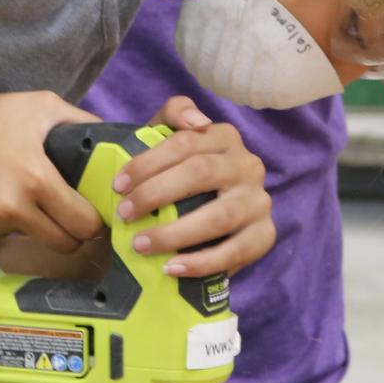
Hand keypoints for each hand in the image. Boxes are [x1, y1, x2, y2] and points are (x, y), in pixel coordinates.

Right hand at [0, 89, 102, 252]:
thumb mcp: (38, 105)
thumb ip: (81, 121)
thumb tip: (113, 140)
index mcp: (36, 180)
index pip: (84, 224)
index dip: (93, 221)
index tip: (91, 213)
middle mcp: (13, 210)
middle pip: (64, 245)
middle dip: (70, 232)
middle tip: (65, 214)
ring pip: (30, 242)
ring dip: (32, 227)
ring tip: (16, 195)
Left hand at [111, 96, 273, 277]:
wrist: (209, 216)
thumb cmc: (181, 174)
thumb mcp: (172, 139)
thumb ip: (174, 115)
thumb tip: (195, 120)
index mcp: (225, 137)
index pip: (185, 141)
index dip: (148, 162)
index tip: (118, 185)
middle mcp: (248, 165)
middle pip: (200, 173)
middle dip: (155, 194)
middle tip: (123, 214)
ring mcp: (259, 201)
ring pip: (218, 216)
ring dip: (174, 233)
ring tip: (140, 245)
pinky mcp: (265, 235)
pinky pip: (235, 251)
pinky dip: (200, 263)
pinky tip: (171, 268)